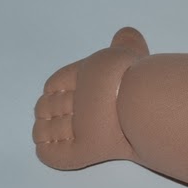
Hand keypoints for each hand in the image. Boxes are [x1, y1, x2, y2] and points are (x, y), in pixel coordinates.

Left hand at [32, 27, 149, 169]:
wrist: (144, 100)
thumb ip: (126, 42)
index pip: (57, 82)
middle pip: (50, 105)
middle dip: (47, 110)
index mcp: (84, 75)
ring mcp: (77, 127)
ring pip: (48, 130)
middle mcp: (77, 99)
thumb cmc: (140, 76)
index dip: (53, 89)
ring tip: (43, 133)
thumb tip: (126, 33)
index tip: (53, 94)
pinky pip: (55, 154)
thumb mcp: (132, 51)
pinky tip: (45, 149)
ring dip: (43, 131)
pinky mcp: (81, 151)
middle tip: (48, 115)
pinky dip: (47, 152)